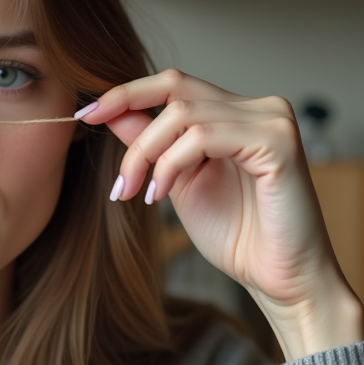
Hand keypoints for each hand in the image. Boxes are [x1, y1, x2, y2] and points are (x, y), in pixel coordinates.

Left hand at [76, 69, 363, 360]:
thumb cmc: (238, 237)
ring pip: (185, 114)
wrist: (279, 280)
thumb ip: (150, 144)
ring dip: (147, 155)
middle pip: (175, 88)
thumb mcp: (177, 183)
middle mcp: (258, 107)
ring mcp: (272, 120)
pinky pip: (205, 136)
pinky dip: (172, 164)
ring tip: (136, 194)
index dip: (125, 94)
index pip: (173, 84)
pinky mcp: (279, 142)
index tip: (84, 115)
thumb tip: (110, 113)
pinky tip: (160, 196)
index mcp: (236, 113)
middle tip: (107, 163)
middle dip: (128, 120)